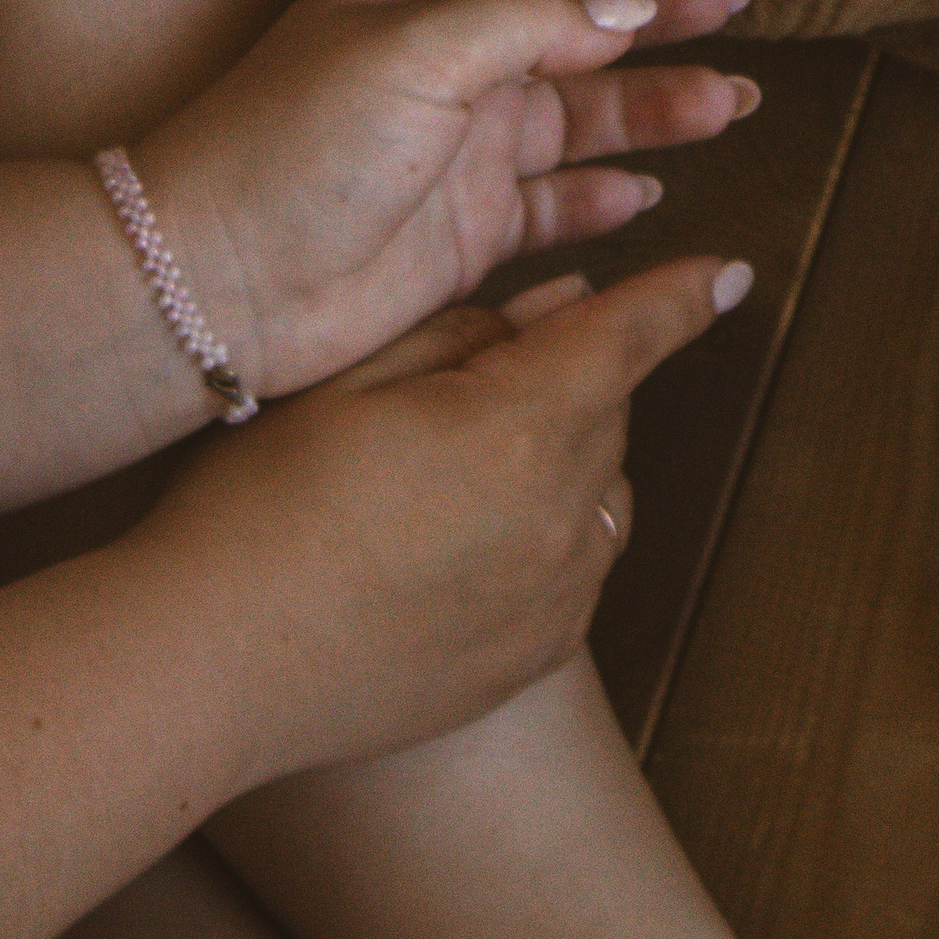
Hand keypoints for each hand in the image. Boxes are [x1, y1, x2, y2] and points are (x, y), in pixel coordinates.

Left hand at [134, 0, 756, 403]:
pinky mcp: (464, 228)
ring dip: (654, 104)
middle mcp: (442, 57)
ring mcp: (457, 146)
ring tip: (735, 101)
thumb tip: (628, 2)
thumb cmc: (297, 140)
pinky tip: (655, 189)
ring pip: (580, 111)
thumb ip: (534, 19)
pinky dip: (606, 195)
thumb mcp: (419, 49)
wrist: (219, 280)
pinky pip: (556, 204)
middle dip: (650, 7)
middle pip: (566, 17)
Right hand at [143, 257, 744, 787]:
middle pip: (609, 415)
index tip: (727, 273)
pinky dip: (552, 534)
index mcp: (519, 425)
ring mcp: (553, 603)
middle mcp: (562, 518)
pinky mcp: (530, 664)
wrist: (211, 665)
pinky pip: (578, 573)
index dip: (679, 298)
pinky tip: (472, 534)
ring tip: (470, 454)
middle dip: (576, 372)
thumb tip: (567, 300)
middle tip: (496, 360)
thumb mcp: (354, 375)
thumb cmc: (263, 499)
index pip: (627, 338)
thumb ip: (471, 332)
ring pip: (601, 495)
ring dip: (568, 455)